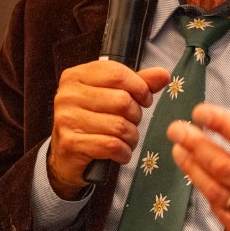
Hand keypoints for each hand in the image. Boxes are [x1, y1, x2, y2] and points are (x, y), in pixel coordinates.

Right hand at [49, 61, 169, 197]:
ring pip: (118, 125)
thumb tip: (163, 75)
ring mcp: (66, 119)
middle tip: (132, 122)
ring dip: (131, 136)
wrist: (66, 157)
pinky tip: (121, 152)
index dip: (140, 87)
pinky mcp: (70, 143)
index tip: (145, 99)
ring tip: (127, 139)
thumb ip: (138, 83)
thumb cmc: (93, 121)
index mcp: (76, 76)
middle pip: (121, 100)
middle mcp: (67, 95)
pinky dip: (123, 152)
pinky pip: (111, 145)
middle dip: (136, 115)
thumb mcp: (112, 95)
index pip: (117, 74)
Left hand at [169, 80, 229, 230]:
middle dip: (196, 144)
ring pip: (217, 190)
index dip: (222, 125)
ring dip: (193, 167)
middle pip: (225, 166)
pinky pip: (220, 211)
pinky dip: (206, 191)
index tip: (201, 111)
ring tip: (177, 148)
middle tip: (176, 128)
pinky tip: (195, 174)